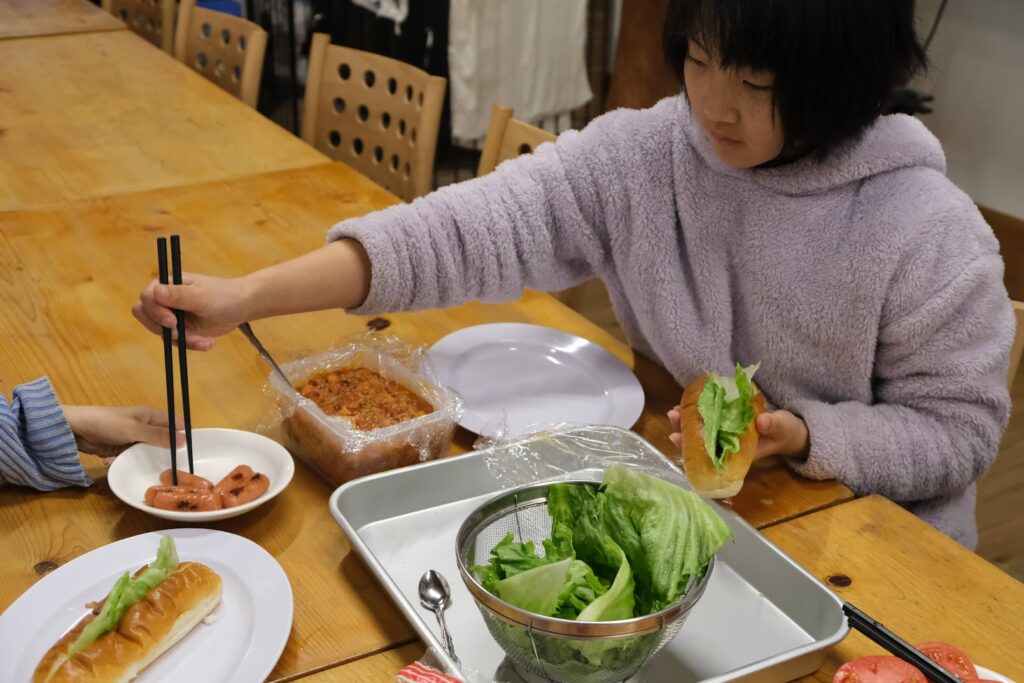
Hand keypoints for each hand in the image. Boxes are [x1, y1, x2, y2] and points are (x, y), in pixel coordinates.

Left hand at [62, 406, 183, 459]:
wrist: (75, 429)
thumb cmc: (106, 423)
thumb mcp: (134, 429)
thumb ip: (158, 436)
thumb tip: (184, 441)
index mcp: (153, 417)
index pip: (176, 426)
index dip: (184, 438)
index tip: (189, 455)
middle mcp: (147, 428)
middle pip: (165, 442)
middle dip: (166, 454)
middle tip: (172, 470)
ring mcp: (135, 440)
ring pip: (150, 453)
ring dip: (146, 460)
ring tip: (146, 470)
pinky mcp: (123, 450)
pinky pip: (134, 458)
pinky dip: (129, 462)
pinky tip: (120, 464)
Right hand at [132, 272, 251, 350]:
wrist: (241, 307)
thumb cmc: (223, 296)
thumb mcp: (201, 296)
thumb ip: (178, 295)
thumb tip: (155, 290)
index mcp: (167, 284)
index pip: (146, 298)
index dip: (155, 311)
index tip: (173, 321)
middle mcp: (165, 299)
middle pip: (145, 315)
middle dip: (163, 328)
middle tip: (182, 333)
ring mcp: (171, 314)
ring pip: (161, 332)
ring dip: (183, 339)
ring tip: (205, 340)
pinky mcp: (180, 329)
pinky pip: (175, 341)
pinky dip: (191, 344)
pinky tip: (208, 343)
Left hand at [666, 407, 809, 459]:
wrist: (789, 431)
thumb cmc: (786, 432)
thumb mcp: (783, 427)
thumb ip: (774, 424)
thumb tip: (762, 421)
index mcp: (737, 455)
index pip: (709, 456)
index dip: (691, 450)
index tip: (676, 437)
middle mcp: (727, 448)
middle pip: (700, 446)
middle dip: (684, 434)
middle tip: (672, 418)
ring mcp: (726, 437)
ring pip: (702, 434)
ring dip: (687, 423)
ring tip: (673, 411)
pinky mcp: (727, 424)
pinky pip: (710, 422)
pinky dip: (699, 414)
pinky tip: (688, 404)